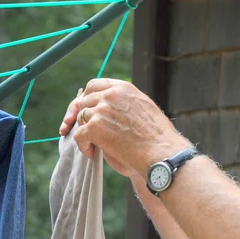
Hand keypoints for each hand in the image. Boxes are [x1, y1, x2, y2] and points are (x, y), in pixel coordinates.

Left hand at [64, 78, 192, 177]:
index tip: (84, 108)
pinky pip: (79, 135)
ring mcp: (101, 110)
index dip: (87, 97)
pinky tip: (92, 153)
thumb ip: (125, 103)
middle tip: (80, 129)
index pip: (95, 85)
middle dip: (79, 115)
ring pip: (80, 118)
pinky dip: (83, 145)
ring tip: (94, 145)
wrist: (160, 151)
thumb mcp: (144, 108)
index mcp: (123, 88)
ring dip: (85, 132)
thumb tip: (110, 107)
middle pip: (83, 101)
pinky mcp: (95, 127)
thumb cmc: (157, 137)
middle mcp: (111, 95)